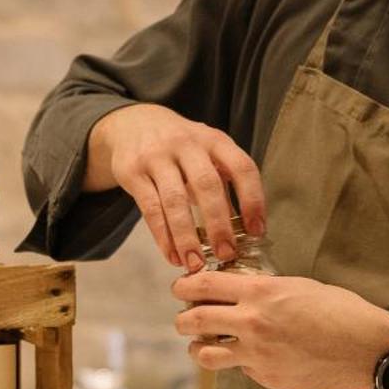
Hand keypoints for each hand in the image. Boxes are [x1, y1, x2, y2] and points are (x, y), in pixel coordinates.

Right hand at [85, 103, 266, 272]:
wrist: (132, 123)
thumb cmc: (180, 147)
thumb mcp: (206, 153)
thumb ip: (224, 184)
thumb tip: (245, 231)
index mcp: (214, 139)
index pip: (242, 168)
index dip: (253, 200)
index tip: (256, 232)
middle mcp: (186, 143)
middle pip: (207, 185)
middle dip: (219, 224)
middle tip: (226, 254)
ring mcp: (156, 156)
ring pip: (175, 201)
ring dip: (187, 237)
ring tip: (196, 265)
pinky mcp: (132, 171)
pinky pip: (150, 209)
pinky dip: (163, 237)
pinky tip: (172, 255)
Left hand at [171, 271, 388, 388]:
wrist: (364, 349)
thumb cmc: (338, 311)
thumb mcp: (298, 286)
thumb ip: (263, 290)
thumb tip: (236, 292)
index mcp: (260, 292)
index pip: (203, 285)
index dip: (183, 285)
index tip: (178, 288)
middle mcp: (252, 323)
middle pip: (193, 321)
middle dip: (182, 320)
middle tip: (183, 320)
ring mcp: (257, 354)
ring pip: (205, 355)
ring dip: (199, 348)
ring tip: (204, 345)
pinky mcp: (265, 377)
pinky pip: (240, 369)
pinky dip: (240, 363)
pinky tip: (255, 357)